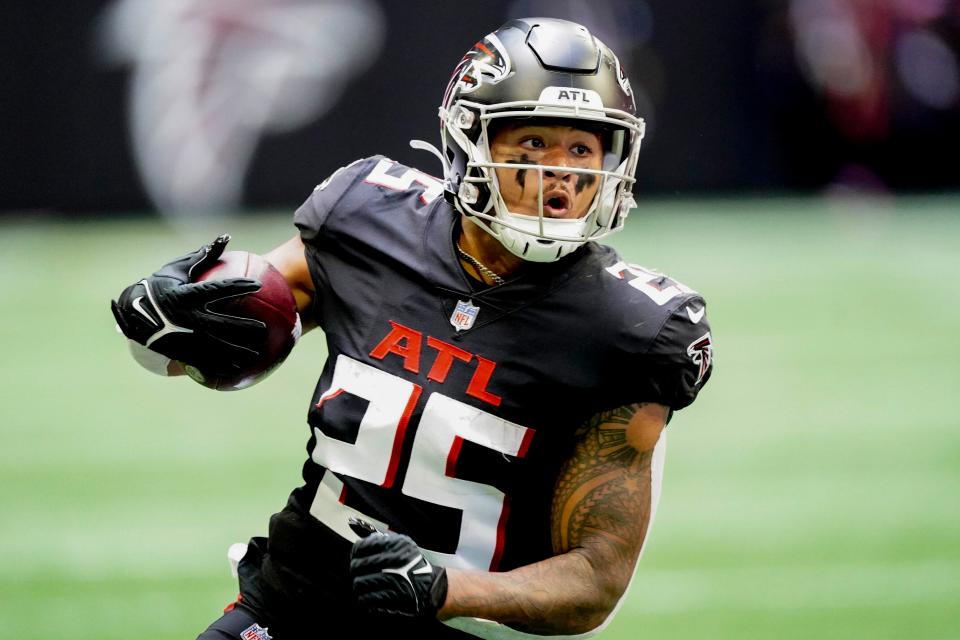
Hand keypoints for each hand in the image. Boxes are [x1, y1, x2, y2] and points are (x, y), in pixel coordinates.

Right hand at [110, 235, 265, 373]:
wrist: (132, 313)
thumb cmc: (160, 286)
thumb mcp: (177, 269)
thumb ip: (202, 257)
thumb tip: (225, 238)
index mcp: (186, 295)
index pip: (217, 290)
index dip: (237, 287)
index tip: (257, 285)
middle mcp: (186, 317)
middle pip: (222, 324)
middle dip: (244, 327)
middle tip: (263, 329)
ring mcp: (183, 337)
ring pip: (216, 347)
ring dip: (238, 352)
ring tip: (258, 355)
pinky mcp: (180, 351)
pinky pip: (204, 361)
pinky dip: (222, 366)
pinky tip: (239, 370)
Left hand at [349, 522, 447, 618]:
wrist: (430, 586)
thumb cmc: (413, 566)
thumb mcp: (403, 546)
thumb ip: (384, 542)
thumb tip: (360, 544)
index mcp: (395, 545)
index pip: (362, 547)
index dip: (355, 553)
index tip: (355, 557)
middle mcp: (394, 560)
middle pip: (358, 566)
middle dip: (355, 571)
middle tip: (357, 574)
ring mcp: (393, 579)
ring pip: (360, 583)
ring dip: (358, 586)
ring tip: (362, 587)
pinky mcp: (392, 597)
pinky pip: (367, 598)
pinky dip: (364, 599)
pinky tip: (367, 597)